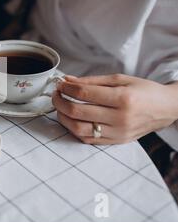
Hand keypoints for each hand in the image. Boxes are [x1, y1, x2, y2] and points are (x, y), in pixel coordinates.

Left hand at [52, 74, 177, 144]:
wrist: (166, 108)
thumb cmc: (143, 91)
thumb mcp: (119, 79)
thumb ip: (91, 81)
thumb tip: (67, 80)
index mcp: (123, 98)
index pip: (84, 94)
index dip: (66, 88)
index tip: (59, 84)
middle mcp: (120, 118)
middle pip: (77, 112)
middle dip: (60, 102)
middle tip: (56, 95)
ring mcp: (118, 133)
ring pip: (78, 129)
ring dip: (63, 118)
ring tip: (61, 108)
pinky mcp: (117, 142)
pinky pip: (88, 139)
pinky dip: (74, 129)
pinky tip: (72, 119)